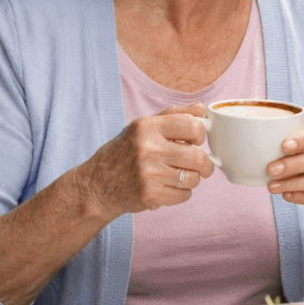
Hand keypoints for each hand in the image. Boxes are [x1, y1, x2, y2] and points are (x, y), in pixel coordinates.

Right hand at [78, 105, 213, 218]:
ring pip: (193, 179)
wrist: (97, 184)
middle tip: (202, 166)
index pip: (193, 126)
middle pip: (198, 157)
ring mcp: (149, 174)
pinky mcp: (150, 195)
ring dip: (192, 179)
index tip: (196, 141)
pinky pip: (184, 195)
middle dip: (205, 164)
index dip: (200, 134)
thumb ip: (173, 114)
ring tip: (180, 176)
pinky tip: (168, 187)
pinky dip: (181, 193)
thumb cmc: (125, 151)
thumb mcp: (143, 126)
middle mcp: (148, 148)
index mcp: (148, 126)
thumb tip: (201, 109)